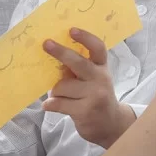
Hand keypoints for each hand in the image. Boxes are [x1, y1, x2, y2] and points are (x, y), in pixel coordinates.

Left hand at [42, 28, 135, 148]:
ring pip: (62, 86)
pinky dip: (50, 104)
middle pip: (79, 63)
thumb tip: (51, 54)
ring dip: (55, 92)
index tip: (71, 30)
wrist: (110, 125)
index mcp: (101, 67)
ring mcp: (94, 95)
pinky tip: (50, 106)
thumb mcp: (91, 79)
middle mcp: (100, 79)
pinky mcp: (85, 111)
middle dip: (61, 52)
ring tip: (61, 97)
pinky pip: (58, 103)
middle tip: (46, 43)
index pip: (98, 48)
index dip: (85, 38)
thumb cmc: (94, 97)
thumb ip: (77, 68)